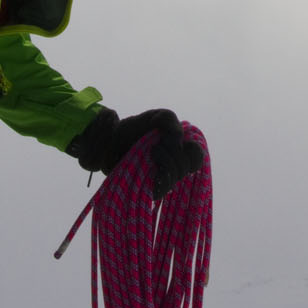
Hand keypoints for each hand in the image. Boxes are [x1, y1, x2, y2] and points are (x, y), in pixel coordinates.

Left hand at [72, 107, 205, 197]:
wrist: (110, 140)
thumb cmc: (133, 129)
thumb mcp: (154, 117)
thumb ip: (170, 119)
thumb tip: (178, 138)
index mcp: (177, 151)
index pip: (197, 158)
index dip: (194, 151)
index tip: (183, 142)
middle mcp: (172, 167)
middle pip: (188, 165)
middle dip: (176, 150)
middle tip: (159, 142)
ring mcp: (161, 180)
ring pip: (178, 174)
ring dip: (167, 158)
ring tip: (152, 150)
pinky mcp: (151, 190)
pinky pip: (165, 186)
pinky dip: (162, 172)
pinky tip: (151, 161)